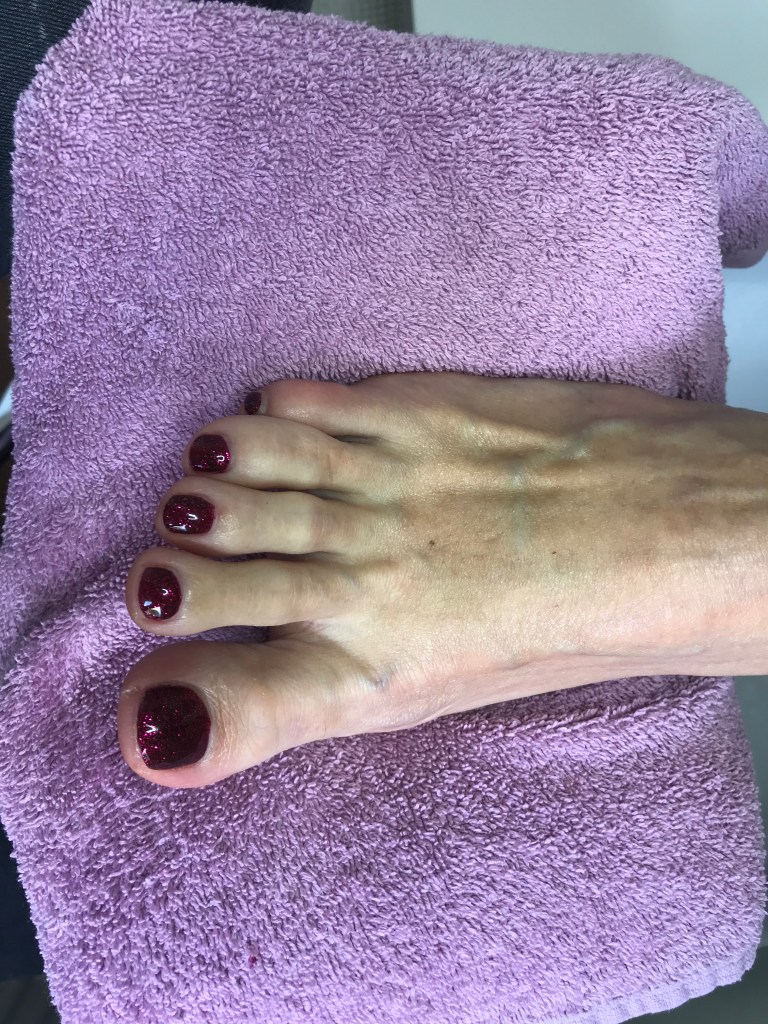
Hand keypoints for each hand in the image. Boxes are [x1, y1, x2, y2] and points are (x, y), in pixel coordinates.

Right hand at [120, 371, 767, 786]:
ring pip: (247, 477)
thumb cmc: (563, 629)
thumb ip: (302, 701)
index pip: (239, 693)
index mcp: (378, 669)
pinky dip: (268, 416)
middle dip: (166, 577)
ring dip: (204, 489)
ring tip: (197, 498)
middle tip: (157, 579)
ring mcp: (389, 485)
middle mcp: (367, 578)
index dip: (174, 693)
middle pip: (214, 569)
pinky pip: (309, 404)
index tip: (144, 693)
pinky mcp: (420, 412)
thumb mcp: (430, 695)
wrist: (674, 536)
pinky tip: (264, 426)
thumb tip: (194, 721)